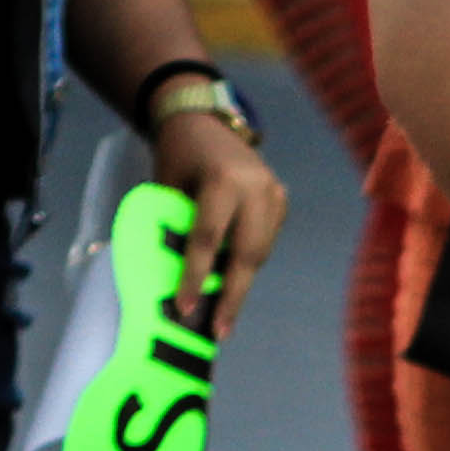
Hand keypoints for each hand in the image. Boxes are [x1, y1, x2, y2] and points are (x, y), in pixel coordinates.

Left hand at [148, 105, 283, 323]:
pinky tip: (232, 277)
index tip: (186, 309)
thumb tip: (176, 278)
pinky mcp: (281, 198)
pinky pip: (266, 240)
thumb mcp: (168, 186)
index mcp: (223, 180)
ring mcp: (274, 192)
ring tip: (224, 314)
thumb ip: (176, 225)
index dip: (196, 277)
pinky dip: (249, 260)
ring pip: (260, 252)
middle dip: (232, 295)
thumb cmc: (177, 155)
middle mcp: (256, 187)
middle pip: (246, 254)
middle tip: (220, 331)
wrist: (202, 120)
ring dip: (241, 282)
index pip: (208, 239)